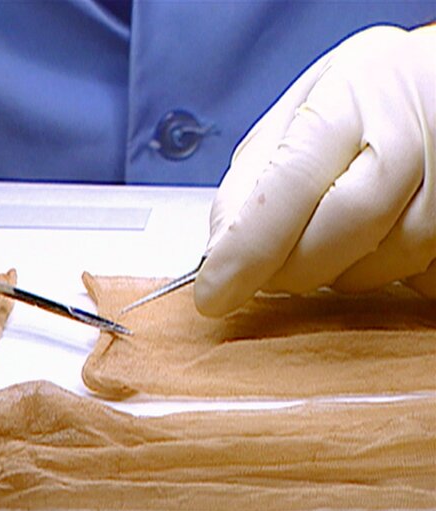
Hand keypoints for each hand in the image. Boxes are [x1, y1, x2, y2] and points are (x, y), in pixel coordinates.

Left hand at [194, 24, 435, 316]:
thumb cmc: (367, 100)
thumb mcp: (300, 113)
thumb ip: (253, 178)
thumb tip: (217, 251)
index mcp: (350, 100)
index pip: (289, 187)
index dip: (246, 249)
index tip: (213, 293)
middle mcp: (411, 135)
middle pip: (339, 233)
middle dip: (289, 267)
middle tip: (267, 268)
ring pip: (381, 265)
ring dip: (339, 269)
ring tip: (332, 232)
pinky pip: (417, 277)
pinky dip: (383, 271)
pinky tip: (376, 237)